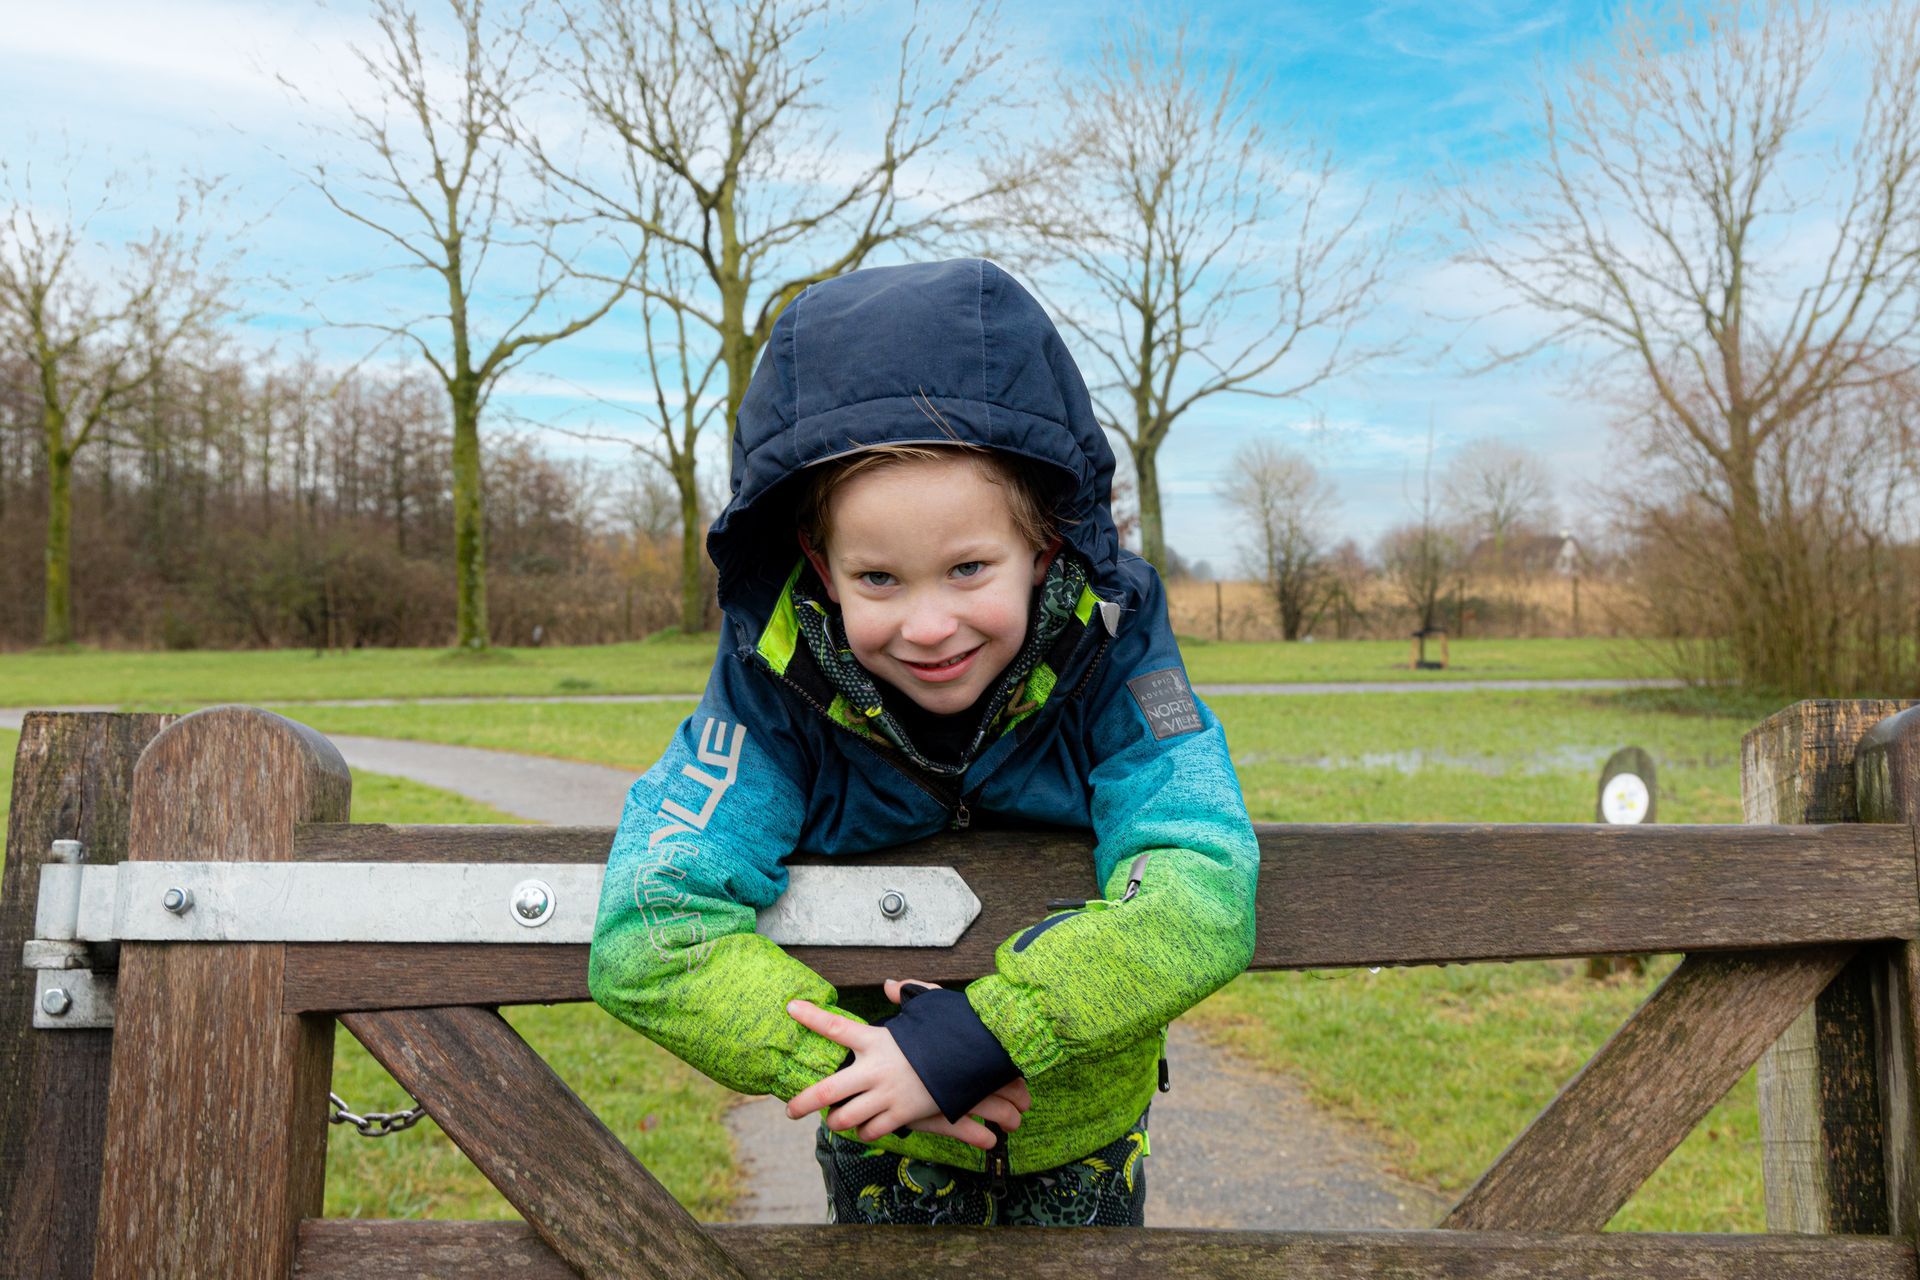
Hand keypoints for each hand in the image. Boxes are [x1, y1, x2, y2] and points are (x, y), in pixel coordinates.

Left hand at [783, 998, 1024, 1148]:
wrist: (977, 1058)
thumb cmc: (952, 1029)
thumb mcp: (928, 1004)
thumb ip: (906, 993)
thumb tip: (889, 985)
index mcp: (877, 1039)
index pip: (835, 1026)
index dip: (810, 1016)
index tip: (790, 1008)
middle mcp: (875, 1070)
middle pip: (826, 1090)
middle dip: (802, 1103)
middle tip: (789, 1110)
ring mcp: (887, 1095)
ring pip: (846, 1118)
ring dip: (836, 1121)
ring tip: (832, 1120)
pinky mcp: (902, 1114)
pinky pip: (873, 1130)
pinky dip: (866, 1132)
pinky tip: (865, 1128)